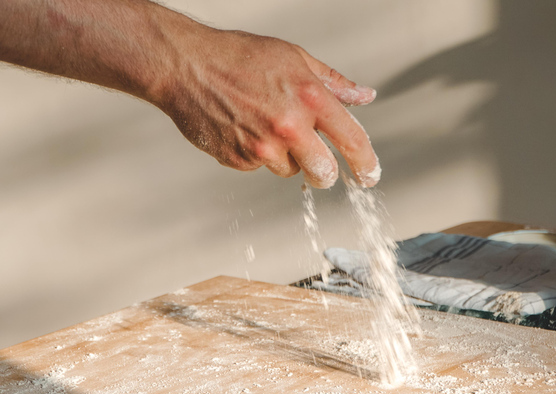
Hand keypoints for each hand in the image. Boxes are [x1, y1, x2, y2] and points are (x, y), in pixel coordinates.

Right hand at [155, 27, 379, 188]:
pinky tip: (243, 128)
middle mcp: (288, 126)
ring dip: (286, 156)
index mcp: (309, 97)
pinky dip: (256, 154)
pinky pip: (259, 167)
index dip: (366, 163)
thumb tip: (363, 96)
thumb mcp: (294, 58)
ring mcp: (262, 147)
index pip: (352, 139)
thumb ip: (333, 83)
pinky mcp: (239, 160)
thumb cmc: (237, 56)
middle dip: (325, 174)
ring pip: (290, 170)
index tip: (369, 175)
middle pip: (324, 172)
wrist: (186, 66)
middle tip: (319, 167)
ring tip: (264, 124)